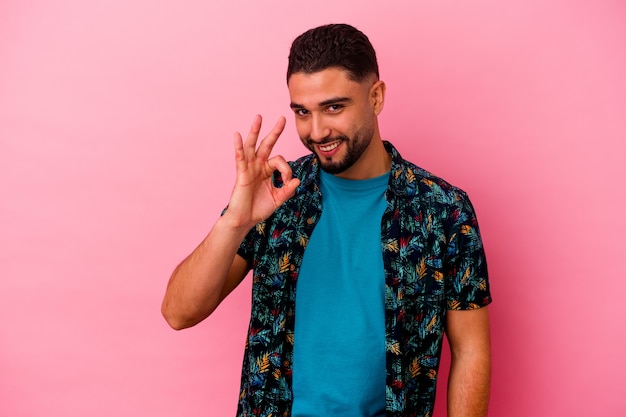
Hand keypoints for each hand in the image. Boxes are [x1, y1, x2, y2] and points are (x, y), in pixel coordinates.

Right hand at [225, 115, 299, 229]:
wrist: (245, 220)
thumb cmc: (259, 209)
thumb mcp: (278, 199)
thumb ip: (287, 190)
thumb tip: (297, 180)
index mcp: (268, 170)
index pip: (280, 161)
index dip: (287, 169)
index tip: (288, 181)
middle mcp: (258, 166)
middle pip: (267, 145)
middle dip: (275, 132)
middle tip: (282, 118)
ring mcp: (249, 168)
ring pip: (252, 146)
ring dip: (255, 131)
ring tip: (258, 117)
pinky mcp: (241, 173)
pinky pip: (240, 158)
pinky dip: (238, 146)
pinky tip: (237, 135)